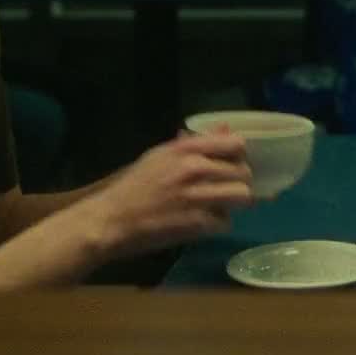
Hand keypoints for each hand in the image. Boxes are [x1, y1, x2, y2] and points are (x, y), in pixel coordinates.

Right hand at [79, 132, 253, 259]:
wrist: (111, 219)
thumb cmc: (134, 185)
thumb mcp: (161, 155)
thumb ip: (195, 143)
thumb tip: (225, 129)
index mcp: (186, 149)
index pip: (236, 144)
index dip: (239, 156)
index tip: (231, 164)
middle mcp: (196, 168)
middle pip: (244, 173)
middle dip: (238, 183)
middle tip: (225, 190)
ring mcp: (198, 196)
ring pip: (242, 197)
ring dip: (233, 204)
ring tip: (218, 206)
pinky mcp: (197, 223)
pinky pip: (225, 222)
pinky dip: (216, 224)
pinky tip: (202, 223)